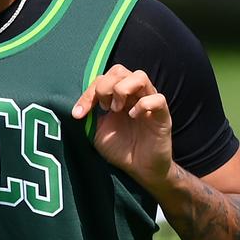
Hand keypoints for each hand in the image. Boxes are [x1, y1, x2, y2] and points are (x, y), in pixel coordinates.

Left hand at [72, 65, 173, 190]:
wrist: (141, 170)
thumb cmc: (121, 149)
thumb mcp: (97, 132)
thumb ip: (89, 116)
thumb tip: (76, 106)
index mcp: (117, 97)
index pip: (102, 78)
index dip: (88, 93)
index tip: (78, 114)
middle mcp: (133, 95)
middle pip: (119, 70)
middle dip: (105, 86)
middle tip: (104, 108)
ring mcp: (149, 103)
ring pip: (140, 76)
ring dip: (123, 89)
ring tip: (117, 109)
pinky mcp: (163, 115)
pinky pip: (158, 98)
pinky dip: (143, 104)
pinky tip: (134, 116)